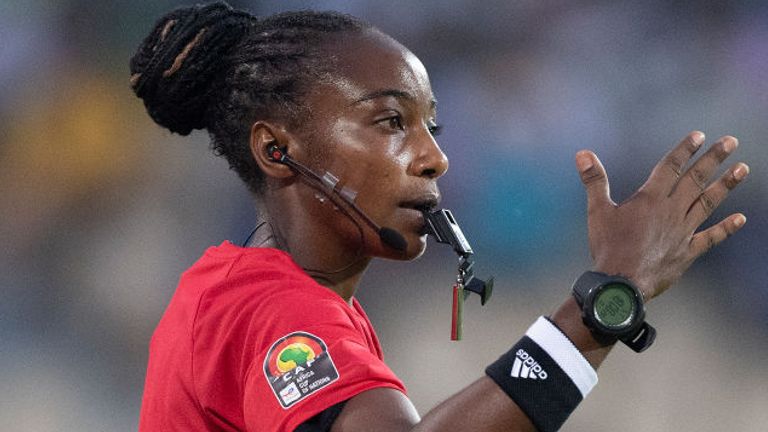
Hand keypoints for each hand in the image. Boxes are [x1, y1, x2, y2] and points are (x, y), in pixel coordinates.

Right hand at [576, 131, 748, 301]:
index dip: (685, 150)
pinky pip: (710, 238)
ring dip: (726, 185)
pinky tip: (741, 219)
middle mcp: (671, 211)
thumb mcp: (597, 211)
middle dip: (713, 159)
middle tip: (731, 142)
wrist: (621, 284)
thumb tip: (583, 153)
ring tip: (742, 169)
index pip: (671, 167)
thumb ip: (594, 180)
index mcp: (650, 199)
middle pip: (695, 180)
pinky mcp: (686, 252)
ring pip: (707, 203)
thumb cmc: (607, 247)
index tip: (699, 135)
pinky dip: (725, 228)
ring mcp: (682, 232)